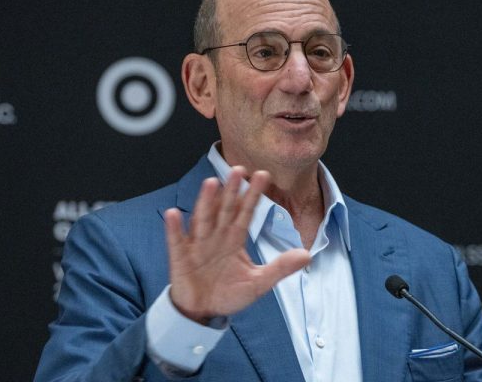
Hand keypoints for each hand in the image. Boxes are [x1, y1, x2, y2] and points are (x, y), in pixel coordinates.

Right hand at [163, 167, 309, 323]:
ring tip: (211, 183)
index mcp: (235, 239)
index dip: (253, 195)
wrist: (204, 312)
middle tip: (239, 169)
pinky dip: (174, 229)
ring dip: (206, 202)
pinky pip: (177, 242)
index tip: (263, 175)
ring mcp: (198, 245)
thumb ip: (280, 268)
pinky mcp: (180, 258)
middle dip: (231, 191)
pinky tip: (174, 214)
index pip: (246, 213)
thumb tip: (307, 255)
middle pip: (225, 210)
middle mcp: (216, 236)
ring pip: (203, 219)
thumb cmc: (229, 293)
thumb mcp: (259, 282)